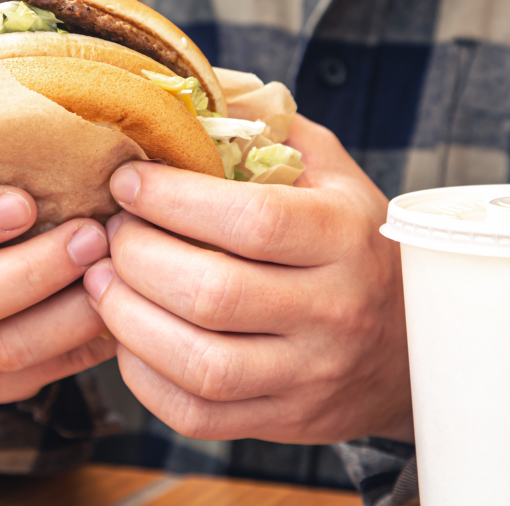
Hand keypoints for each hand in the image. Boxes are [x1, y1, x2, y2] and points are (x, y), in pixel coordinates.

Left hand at [83, 115, 411, 443]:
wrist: (408, 344)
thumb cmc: (350, 238)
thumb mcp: (328, 169)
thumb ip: (263, 127)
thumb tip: (178, 89)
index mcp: (343, 235)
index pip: (251, 220)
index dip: (173, 199)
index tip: (127, 181)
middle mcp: (332, 310)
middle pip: (213, 293)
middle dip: (137, 256)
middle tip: (108, 231)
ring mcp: (309, 374)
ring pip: (200, 363)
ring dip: (128, 319)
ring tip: (101, 280)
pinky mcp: (283, 420)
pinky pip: (197, 413)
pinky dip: (144, 375)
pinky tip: (128, 336)